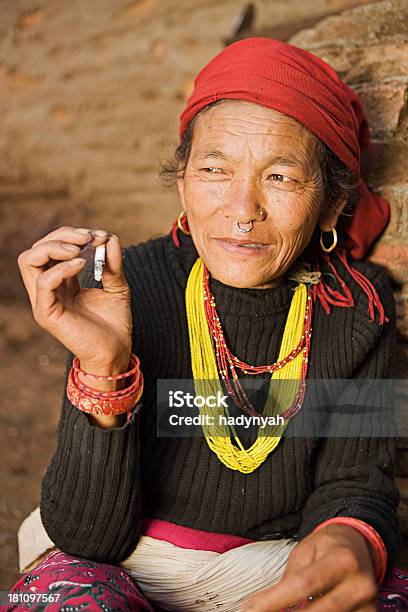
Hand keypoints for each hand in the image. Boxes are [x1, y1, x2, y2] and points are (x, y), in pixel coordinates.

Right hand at [18, 226, 132, 372]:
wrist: (116, 351)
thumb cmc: (114, 323)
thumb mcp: (117, 285)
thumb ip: (112, 262)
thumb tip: (110, 238)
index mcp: (61, 282)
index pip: (52, 248)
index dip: (72, 235)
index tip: (100, 236)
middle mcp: (48, 289)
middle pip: (35, 250)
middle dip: (61, 235)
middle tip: (88, 237)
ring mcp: (44, 301)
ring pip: (28, 260)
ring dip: (55, 246)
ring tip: (80, 249)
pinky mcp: (47, 313)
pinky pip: (43, 282)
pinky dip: (62, 267)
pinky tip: (82, 264)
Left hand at [242, 524, 377, 611]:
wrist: (358, 545)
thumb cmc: (326, 547)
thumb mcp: (304, 553)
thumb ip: (290, 580)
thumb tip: (264, 607)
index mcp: (342, 561)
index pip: (302, 585)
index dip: (273, 601)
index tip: (250, 610)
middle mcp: (360, 585)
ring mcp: (368, 605)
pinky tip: (301, 611)